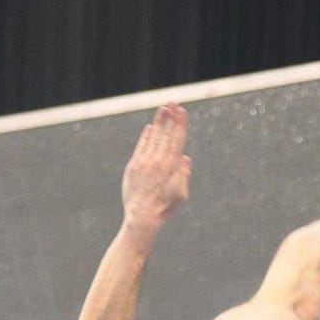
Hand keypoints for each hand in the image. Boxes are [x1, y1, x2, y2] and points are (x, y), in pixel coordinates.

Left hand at [121, 103, 190, 229]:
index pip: (177, 139)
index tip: (181, 111)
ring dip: (158, 122)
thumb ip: (183, 175)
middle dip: (170, 117)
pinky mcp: (133, 166)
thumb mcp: (181, 194)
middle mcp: (158, 161)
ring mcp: (144, 162)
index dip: (179, 123)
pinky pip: (141, 147)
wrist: (142, 217)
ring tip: (163, 109)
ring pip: (153, 137)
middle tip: (172, 103)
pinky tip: (149, 127)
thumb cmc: (164, 208)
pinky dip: (146, 136)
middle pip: (166, 134)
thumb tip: (185, 158)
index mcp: (171, 166)